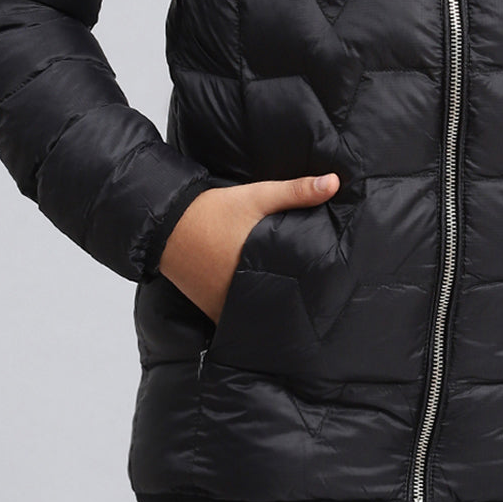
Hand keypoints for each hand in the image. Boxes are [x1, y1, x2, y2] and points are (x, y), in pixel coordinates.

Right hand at [157, 173, 339, 322]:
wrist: (168, 223)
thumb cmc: (216, 210)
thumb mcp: (258, 196)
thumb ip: (297, 191)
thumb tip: (334, 183)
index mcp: (256, 268)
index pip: (292, 290)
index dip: (310, 293)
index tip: (328, 295)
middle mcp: (239, 294)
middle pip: (275, 307)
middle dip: (292, 304)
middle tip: (315, 304)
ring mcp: (223, 306)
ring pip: (256, 316)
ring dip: (270, 312)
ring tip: (291, 307)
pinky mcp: (211, 310)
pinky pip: (235, 318)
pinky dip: (248, 315)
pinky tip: (262, 308)